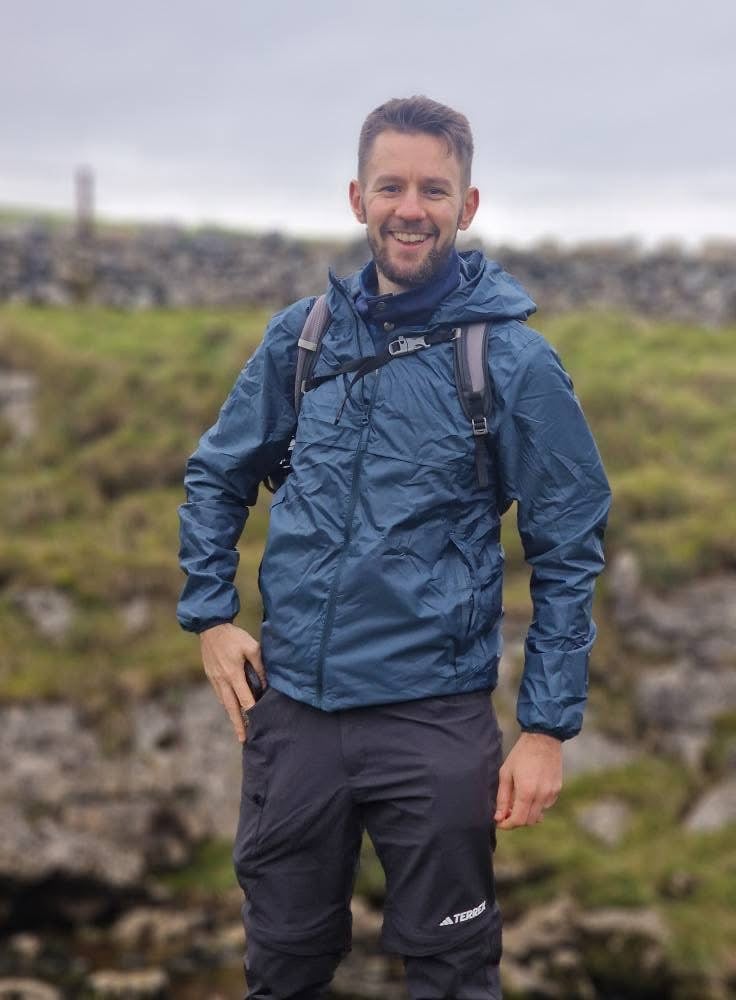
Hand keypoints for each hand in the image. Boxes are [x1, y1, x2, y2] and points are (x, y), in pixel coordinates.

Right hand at [199, 623, 266, 742]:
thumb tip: (265, 684)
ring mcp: (214, 680)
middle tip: (243, 740)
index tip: (257, 724)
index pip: (244, 699)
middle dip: (237, 725)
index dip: (251, 712)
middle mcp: (222, 680)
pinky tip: (231, 709)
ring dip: (231, 716)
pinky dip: (226, 704)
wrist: (211, 627)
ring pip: (224, 703)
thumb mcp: (252, 647)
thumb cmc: (234, 636)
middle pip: (231, 708)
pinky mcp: (210, 676)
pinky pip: (219, 694)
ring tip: (238, 729)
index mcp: (233, 674)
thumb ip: (259, 666)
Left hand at [494, 732, 562, 829]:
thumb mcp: (506, 773)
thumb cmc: (521, 754)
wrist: (543, 739)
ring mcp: (551, 793)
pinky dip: (537, 804)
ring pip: (538, 814)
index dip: (508, 825)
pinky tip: (530, 791)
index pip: (519, 820)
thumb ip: (503, 798)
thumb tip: (499, 817)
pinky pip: (546, 805)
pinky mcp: (557, 789)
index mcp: (527, 791)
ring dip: (527, 812)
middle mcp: (541, 795)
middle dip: (516, 820)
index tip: (500, 822)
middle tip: (507, 811)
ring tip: (518, 799)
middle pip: (529, 821)